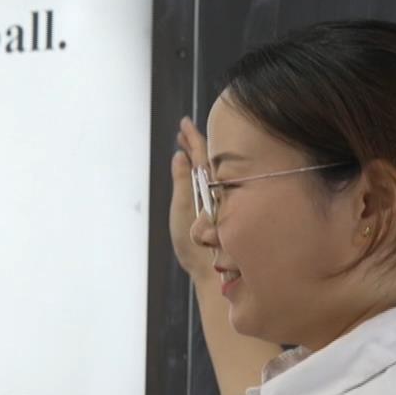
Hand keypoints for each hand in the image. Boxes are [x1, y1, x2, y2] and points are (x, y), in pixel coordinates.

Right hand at [169, 116, 215, 284]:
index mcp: (209, 186)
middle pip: (206, 159)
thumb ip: (182, 182)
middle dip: (194, 143)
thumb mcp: (183, 211)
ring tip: (184, 145)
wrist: (209, 271)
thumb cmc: (196, 245)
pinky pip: (207, 183)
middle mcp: (215, 191)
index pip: (202, 154)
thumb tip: (181, 157)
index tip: (184, 123)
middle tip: (183, 129)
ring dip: (195, 156)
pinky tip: (193, 171)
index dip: (193, 137)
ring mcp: (215, 201)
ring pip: (208, 170)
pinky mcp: (213, 211)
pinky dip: (198, 172)